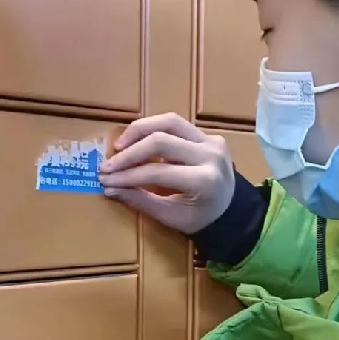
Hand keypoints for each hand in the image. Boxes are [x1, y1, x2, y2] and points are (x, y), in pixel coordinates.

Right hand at [99, 113, 234, 233]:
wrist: (233, 211)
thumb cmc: (201, 218)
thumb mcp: (171, 216)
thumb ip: (141, 200)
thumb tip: (110, 188)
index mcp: (204, 181)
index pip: (157, 171)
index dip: (127, 175)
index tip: (105, 178)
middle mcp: (210, 155)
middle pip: (162, 140)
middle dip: (130, 152)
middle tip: (108, 164)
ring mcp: (212, 141)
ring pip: (169, 121)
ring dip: (140, 130)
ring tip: (120, 146)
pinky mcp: (209, 134)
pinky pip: (176, 124)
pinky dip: (154, 129)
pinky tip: (137, 141)